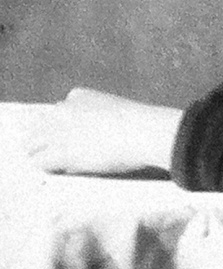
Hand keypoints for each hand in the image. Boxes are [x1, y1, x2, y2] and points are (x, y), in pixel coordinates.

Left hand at [0, 89, 182, 174]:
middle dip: (44, 140)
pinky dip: (48, 169)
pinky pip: (40, 163)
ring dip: (41, 154)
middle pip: (38, 126)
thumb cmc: (141, 124)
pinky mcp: (60, 152)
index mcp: (78, 96)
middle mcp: (63, 110)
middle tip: (52, 154)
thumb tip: (95, 141)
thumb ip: (101, 120)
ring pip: (32, 144)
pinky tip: (60, 172)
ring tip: (52, 166)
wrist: (145, 131)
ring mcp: (59, 131)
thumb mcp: (118, 113)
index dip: (64, 127)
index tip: (73, 137)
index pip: (58, 112)